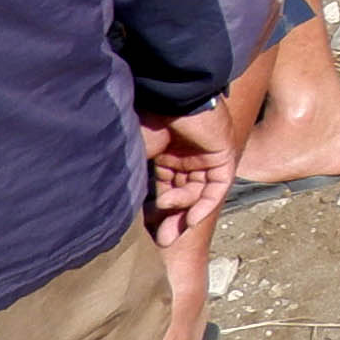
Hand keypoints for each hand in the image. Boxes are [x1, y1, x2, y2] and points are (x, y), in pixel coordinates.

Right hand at [143, 103, 237, 242]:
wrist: (170, 98)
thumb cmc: (148, 121)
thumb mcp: (137, 156)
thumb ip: (134, 179)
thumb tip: (116, 206)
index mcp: (166, 154)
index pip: (165, 188)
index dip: (157, 210)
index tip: (146, 228)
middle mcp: (187, 156)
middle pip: (184, 193)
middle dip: (173, 219)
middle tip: (162, 241)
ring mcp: (206, 154)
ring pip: (199, 192)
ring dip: (184, 212)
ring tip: (168, 225)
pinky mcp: (223, 153)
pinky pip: (219, 185)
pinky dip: (206, 204)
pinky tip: (190, 220)